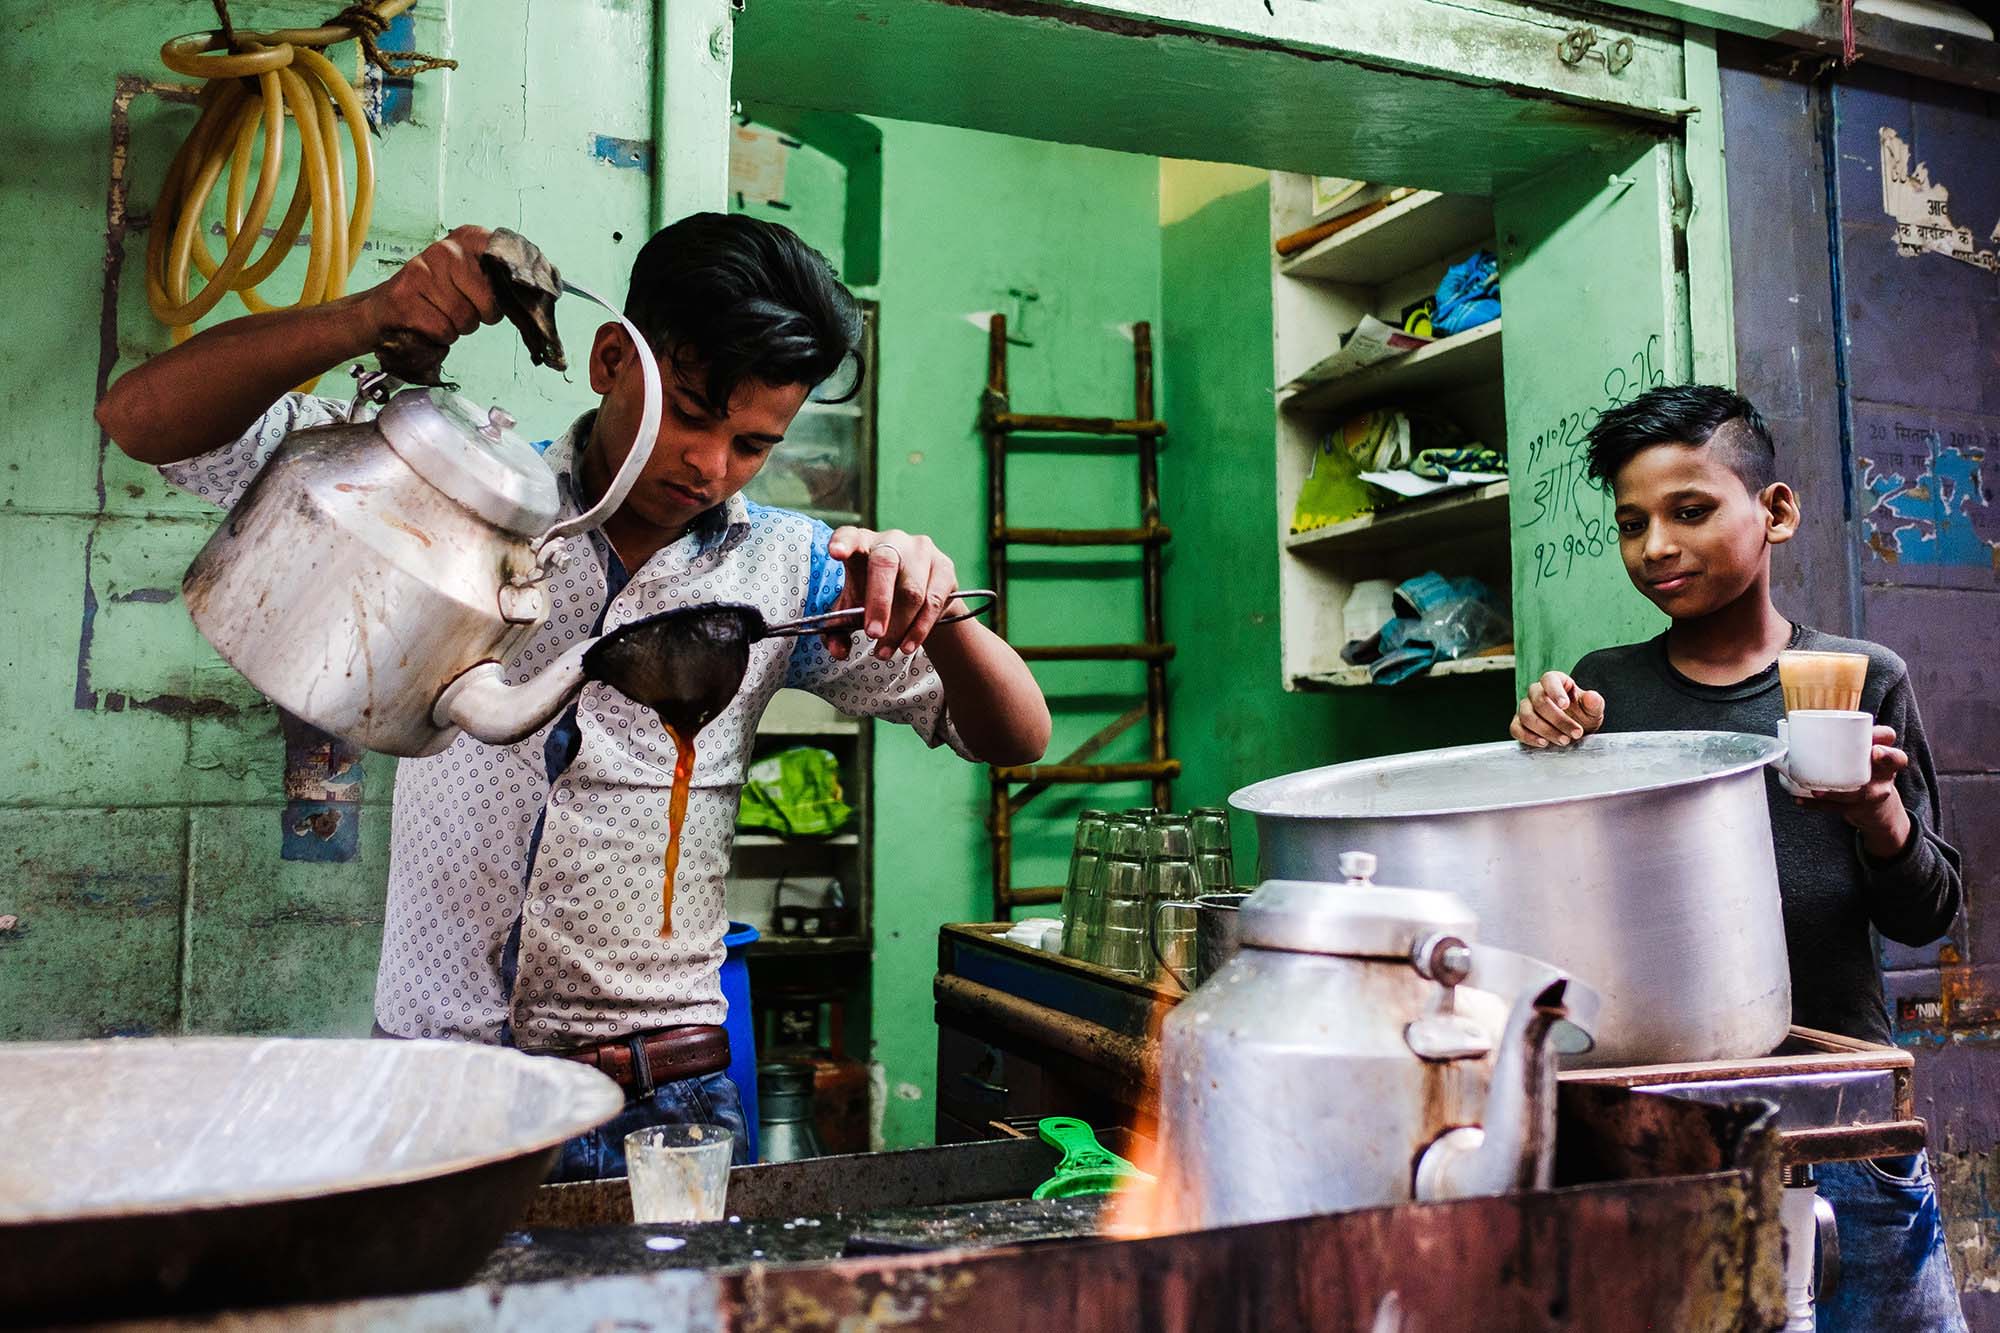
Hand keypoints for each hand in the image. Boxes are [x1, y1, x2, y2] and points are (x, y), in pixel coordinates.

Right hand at [358, 225, 503, 371]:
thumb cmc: (439, 297)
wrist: (385, 311)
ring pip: (466, 319)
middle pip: (490, 301)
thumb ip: (503, 280)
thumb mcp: (473, 279)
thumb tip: (544, 290)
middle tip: (462, 307)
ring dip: (459, 327)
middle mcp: (447, 249)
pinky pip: (445, 331)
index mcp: (469, 239)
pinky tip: (426, 321)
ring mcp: (424, 271)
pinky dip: (441, 336)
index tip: (507, 297)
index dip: (513, 287)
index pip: (507, 260)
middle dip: (481, 315)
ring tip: (441, 313)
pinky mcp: (406, 296)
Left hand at [823, 527, 960, 660]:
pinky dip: (920, 628)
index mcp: (861, 544)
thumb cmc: (874, 597)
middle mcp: (891, 540)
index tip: (835, 553)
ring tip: (885, 652)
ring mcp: (921, 551)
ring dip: (898, 628)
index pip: (849, 536)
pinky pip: (933, 601)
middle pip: (885, 565)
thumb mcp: (852, 611)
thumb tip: (839, 651)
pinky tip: (907, 645)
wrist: (919, 595)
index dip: (843, 543)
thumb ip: (838, 632)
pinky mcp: (944, 567)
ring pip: (912, 591)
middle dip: (879, 604)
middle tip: (873, 635)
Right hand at [1510, 671, 1605, 747]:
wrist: (1574, 731)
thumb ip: (1594, 703)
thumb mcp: (1593, 710)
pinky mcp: (1519, 723)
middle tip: (1575, 733)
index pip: (1548, 679)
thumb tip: (1591, 697)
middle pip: (1539, 701)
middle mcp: (1536, 692)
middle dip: (1558, 720)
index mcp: (1554, 681)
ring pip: (1527, 716)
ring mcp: (1525, 707)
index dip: (1555, 691)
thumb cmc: (1582, 716)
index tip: (1565, 705)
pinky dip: (1529, 737)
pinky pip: (1516, 729)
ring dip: (1546, 731)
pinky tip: (1544, 743)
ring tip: (1564, 740)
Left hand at [1794, 725, 1914, 858]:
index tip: (1874, 736)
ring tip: (1818, 791)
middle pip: (1895, 760)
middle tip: (1874, 753)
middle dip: (1886, 756)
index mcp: (1882, 752)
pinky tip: (1801, 800)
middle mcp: (1885, 770)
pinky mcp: (1859, 806)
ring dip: (1839, 793)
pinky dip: (1817, 805)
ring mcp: (1875, 790)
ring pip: (1864, 792)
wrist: (1870, 804)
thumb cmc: (1856, 769)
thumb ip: (1835, 741)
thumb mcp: (1854, 754)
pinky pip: (1838, 807)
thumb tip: (1796, 726)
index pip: (1889, 736)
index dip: (1884, 735)